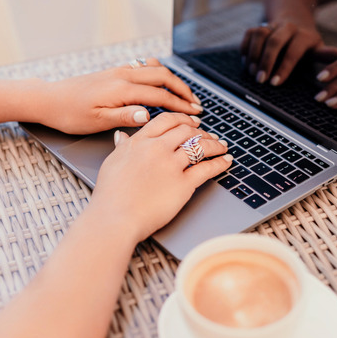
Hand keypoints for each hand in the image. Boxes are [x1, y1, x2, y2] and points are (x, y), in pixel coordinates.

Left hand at [36, 58, 202, 134]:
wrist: (49, 99)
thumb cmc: (70, 114)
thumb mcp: (97, 121)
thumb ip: (125, 116)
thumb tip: (148, 114)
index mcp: (121, 89)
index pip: (160, 96)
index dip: (180, 106)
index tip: (195, 115)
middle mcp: (122, 76)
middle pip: (163, 77)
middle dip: (183, 90)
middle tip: (196, 104)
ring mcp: (118, 71)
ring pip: (155, 70)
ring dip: (173, 81)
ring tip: (185, 94)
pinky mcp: (114, 72)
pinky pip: (143, 67)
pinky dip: (158, 73)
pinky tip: (162, 78)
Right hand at [88, 112, 231, 242]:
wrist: (115, 218)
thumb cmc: (110, 196)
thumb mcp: (112, 164)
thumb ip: (121, 147)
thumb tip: (122, 137)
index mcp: (139, 142)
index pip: (166, 121)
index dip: (182, 119)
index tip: (190, 122)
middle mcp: (157, 149)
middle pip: (186, 131)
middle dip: (200, 131)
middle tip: (207, 134)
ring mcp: (171, 165)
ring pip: (200, 146)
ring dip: (215, 144)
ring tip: (221, 146)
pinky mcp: (183, 184)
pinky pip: (207, 168)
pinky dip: (220, 163)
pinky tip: (225, 160)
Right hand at [240, 22, 336, 85]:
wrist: (293, 16)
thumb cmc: (305, 42)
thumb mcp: (316, 48)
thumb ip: (324, 54)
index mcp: (304, 34)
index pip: (293, 51)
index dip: (284, 67)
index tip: (275, 83)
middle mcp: (287, 27)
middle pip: (275, 41)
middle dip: (266, 62)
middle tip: (260, 80)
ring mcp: (272, 24)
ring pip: (259, 34)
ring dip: (254, 55)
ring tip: (252, 73)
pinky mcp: (258, 25)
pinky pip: (249, 33)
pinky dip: (245, 48)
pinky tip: (246, 62)